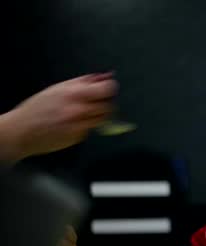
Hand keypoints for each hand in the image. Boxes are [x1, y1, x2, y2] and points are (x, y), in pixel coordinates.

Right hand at [0, 72, 117, 160]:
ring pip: (102, 119)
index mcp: (74, 93)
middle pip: (108, 106)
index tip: (110, 88)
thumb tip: (105, 76)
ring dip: (99, 115)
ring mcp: (80, 125)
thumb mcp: (59, 88)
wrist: (22, 130)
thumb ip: (84, 82)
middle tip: (97, 101)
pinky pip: (91, 129)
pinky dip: (86, 125)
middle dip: (105, 103)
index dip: (110, 88)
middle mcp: (79, 110)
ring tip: (85, 112)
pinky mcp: (79, 137)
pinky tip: (73, 123)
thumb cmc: (38, 107)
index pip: (106, 89)